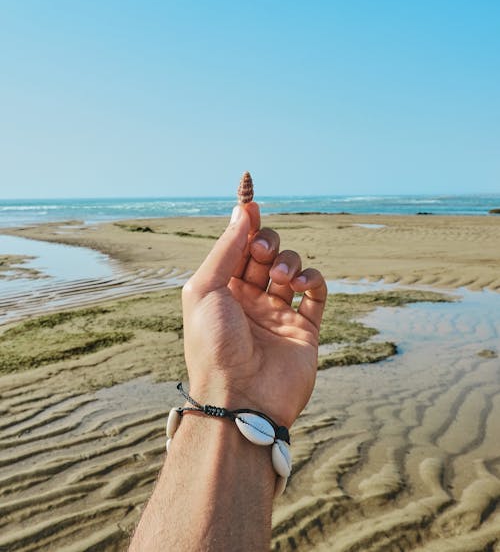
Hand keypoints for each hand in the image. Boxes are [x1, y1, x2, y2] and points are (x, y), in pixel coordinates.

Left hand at [181, 201, 326, 427]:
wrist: (240, 399)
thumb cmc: (213, 344)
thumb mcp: (206, 289)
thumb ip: (226, 249)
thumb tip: (243, 211)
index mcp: (223, 291)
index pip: (238, 248)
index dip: (246, 225)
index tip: (253, 203)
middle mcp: (250, 300)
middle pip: (265, 254)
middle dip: (266, 243)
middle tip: (262, 251)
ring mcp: (279, 314)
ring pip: (292, 268)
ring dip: (288, 262)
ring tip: (280, 278)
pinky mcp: (305, 329)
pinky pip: (317, 293)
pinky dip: (314, 279)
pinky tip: (301, 284)